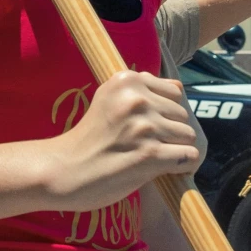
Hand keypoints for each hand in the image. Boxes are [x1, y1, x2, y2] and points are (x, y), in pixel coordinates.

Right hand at [44, 70, 202, 209]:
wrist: (62, 170)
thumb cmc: (88, 139)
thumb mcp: (109, 101)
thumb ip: (142, 91)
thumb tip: (180, 87)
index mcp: (126, 80)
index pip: (173, 92)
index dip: (163, 113)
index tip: (145, 126)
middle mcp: (137, 99)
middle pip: (182, 114)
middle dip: (170, 131)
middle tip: (146, 145)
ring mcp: (144, 127)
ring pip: (188, 136)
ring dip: (175, 149)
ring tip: (151, 158)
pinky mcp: (150, 154)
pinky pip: (188, 156)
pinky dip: (182, 166)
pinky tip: (164, 170)